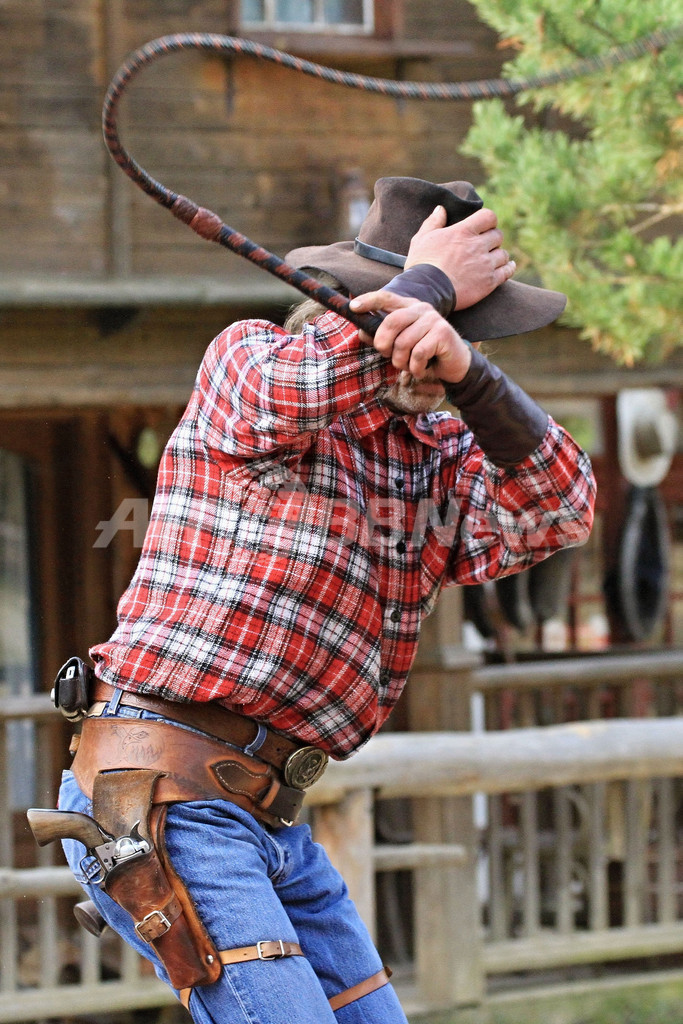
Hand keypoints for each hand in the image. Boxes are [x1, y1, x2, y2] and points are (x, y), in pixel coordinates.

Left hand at [350, 290, 471, 382]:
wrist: (454, 364)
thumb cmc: (423, 353)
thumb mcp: (400, 344)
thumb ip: (382, 337)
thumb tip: (363, 332)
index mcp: (408, 307)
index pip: (386, 298)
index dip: (369, 301)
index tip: (353, 307)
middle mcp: (421, 308)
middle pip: (391, 322)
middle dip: (384, 344)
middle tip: (388, 355)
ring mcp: (433, 319)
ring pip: (403, 342)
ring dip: (401, 362)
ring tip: (408, 366)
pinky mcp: (443, 333)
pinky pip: (418, 354)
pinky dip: (415, 368)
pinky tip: (420, 370)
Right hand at [405, 205, 515, 309]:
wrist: (426, 291)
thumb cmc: (421, 265)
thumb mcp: (421, 239)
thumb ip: (433, 222)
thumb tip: (440, 209)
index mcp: (463, 231)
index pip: (488, 217)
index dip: (488, 221)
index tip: (483, 227)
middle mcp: (478, 246)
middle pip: (498, 235)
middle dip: (493, 239)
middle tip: (485, 246)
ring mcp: (485, 264)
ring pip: (503, 254)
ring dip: (499, 255)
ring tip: (493, 259)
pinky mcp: (489, 282)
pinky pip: (507, 272)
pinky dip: (509, 268)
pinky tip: (508, 267)